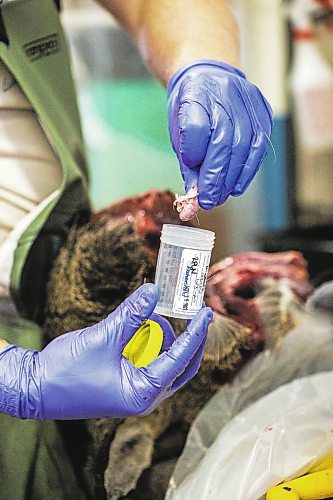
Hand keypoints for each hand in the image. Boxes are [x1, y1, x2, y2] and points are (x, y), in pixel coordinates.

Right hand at [0, 284, 211, 419]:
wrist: (35, 388)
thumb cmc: (66, 372)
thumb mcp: (103, 338)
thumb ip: (131, 314)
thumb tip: (154, 290)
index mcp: (144, 394)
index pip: (181, 360)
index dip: (196, 333)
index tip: (207, 312)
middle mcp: (145, 397)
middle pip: (181, 365)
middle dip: (187, 338)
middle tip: (193, 312)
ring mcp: (136, 391)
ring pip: (165, 361)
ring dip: (162, 337)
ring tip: (149, 316)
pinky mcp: (127, 383)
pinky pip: (148, 360)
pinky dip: (148, 342)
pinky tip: (138, 326)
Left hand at [168, 59, 272, 208]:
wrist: (208, 74)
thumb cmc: (190, 108)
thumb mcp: (178, 132)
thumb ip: (187, 166)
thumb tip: (191, 203)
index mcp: (195, 92)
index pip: (196, 128)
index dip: (194, 156)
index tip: (191, 178)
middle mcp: (223, 93)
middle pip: (222, 141)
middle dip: (215, 177)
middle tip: (208, 200)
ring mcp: (247, 100)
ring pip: (243, 145)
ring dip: (232, 178)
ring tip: (221, 196)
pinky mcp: (263, 111)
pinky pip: (259, 146)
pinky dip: (248, 170)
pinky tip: (237, 186)